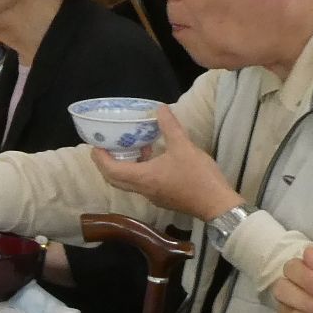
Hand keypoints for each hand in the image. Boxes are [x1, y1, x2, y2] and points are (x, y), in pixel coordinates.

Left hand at [89, 106, 240, 221]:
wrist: (216, 204)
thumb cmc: (198, 176)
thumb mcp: (184, 146)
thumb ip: (170, 127)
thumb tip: (160, 109)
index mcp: (143, 177)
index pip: (111, 170)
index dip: (100, 158)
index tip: (96, 145)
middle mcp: (143, 189)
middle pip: (115, 179)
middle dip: (106, 164)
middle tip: (105, 147)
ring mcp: (152, 196)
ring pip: (129, 182)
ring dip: (124, 167)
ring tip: (129, 147)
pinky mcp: (162, 197)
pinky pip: (142, 184)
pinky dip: (138, 170)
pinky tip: (152, 156)